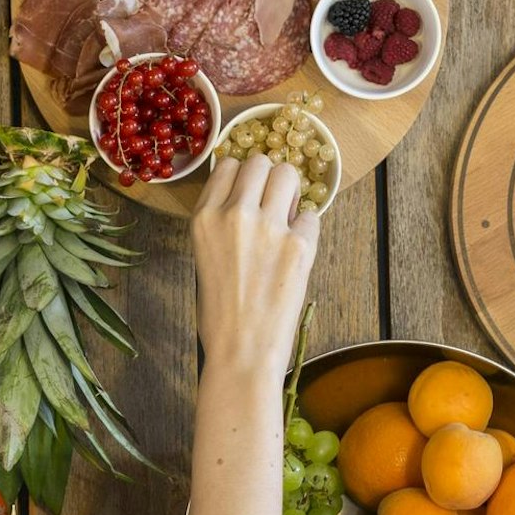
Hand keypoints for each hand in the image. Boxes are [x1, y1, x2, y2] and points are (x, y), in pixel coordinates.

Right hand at [189, 156, 319, 379]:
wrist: (241, 352)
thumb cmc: (220, 314)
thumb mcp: (204, 258)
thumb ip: (221, 224)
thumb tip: (249, 198)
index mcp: (204, 218)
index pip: (228, 165)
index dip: (243, 179)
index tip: (250, 194)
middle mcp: (234, 214)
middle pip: (260, 163)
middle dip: (269, 179)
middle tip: (273, 205)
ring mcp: (269, 227)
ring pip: (288, 175)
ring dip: (290, 193)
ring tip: (287, 220)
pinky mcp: (299, 245)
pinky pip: (311, 215)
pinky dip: (307, 229)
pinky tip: (296, 252)